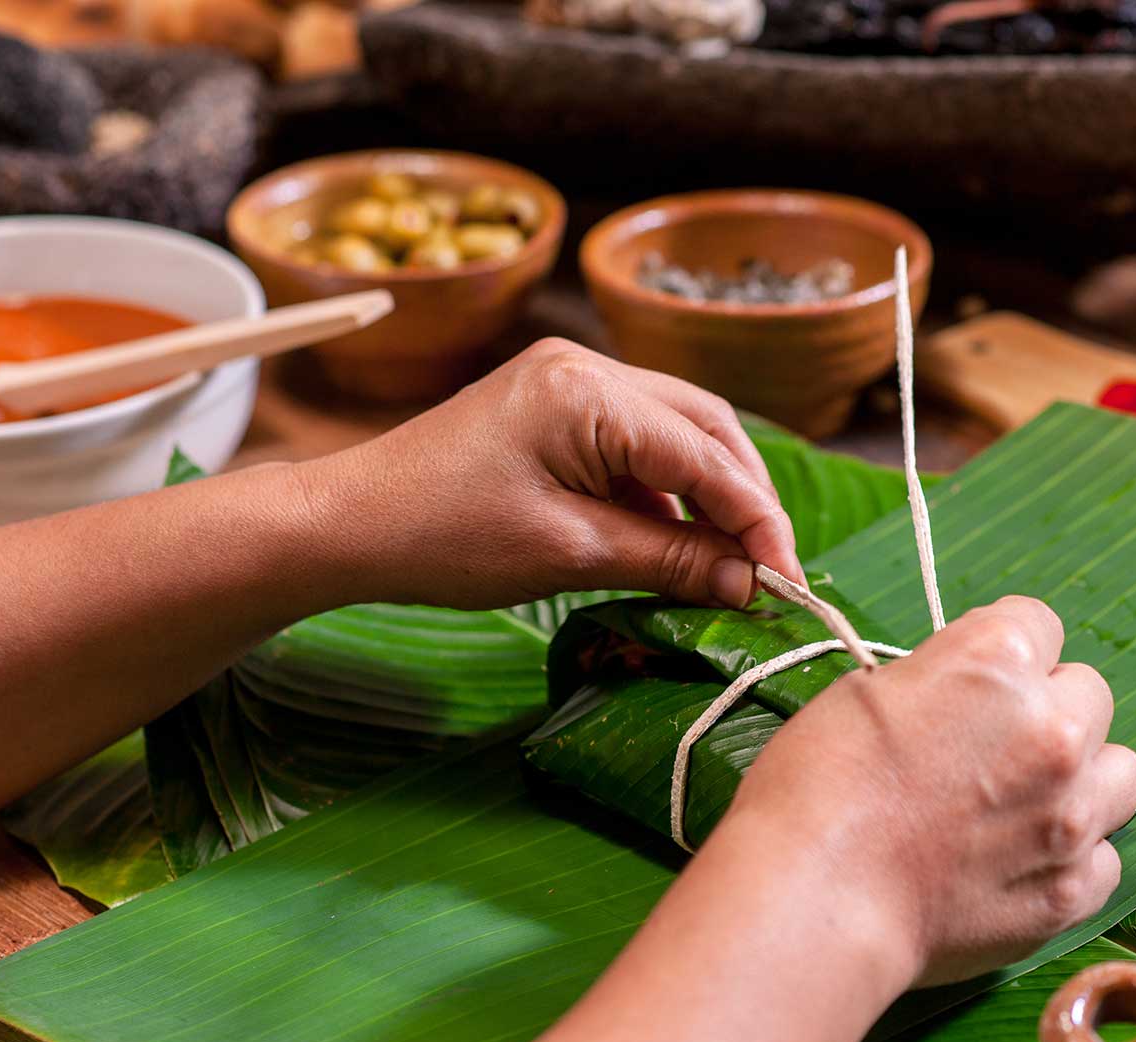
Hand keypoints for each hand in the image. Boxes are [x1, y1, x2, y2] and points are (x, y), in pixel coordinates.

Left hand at [298, 338, 802, 609]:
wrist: (347, 523)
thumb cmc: (443, 538)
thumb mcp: (568, 553)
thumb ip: (671, 558)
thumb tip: (753, 581)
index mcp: (589, 391)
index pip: (706, 455)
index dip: (758, 521)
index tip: (788, 581)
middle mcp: (586, 366)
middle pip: (704, 427)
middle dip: (744, 498)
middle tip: (772, 569)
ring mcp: (567, 380)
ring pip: (675, 432)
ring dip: (708, 495)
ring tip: (731, 563)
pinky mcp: (553, 405)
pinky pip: (634, 443)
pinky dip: (663, 492)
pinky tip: (675, 541)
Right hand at [724, 595, 1135, 986]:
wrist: (817, 899)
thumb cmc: (814, 789)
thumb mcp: (863, 694)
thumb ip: (939, 684)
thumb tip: (961, 701)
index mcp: (996, 659)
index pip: (1038, 623)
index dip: (1003, 654)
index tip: (975, 685)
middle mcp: (1053, 725)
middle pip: (1089, 694)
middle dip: (1048, 712)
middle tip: (992, 750)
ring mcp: (1072, 813)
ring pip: (1122, 774)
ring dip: (1083, 781)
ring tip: (1026, 808)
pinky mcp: (1072, 890)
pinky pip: (1104, 860)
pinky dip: (1070, 861)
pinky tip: (1017, 868)